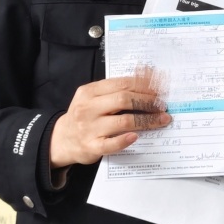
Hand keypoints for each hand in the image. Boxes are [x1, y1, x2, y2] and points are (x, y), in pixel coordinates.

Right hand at [49, 66, 170, 167]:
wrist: (61, 140)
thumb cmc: (84, 115)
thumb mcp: (92, 97)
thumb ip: (115, 88)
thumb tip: (147, 76)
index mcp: (89, 92)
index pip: (122, 84)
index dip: (144, 85)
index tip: (160, 88)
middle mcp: (88, 108)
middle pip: (124, 100)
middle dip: (148, 101)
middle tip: (163, 105)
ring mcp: (89, 128)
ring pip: (123, 121)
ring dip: (147, 120)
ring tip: (161, 119)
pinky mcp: (91, 146)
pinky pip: (111, 144)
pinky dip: (125, 140)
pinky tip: (137, 136)